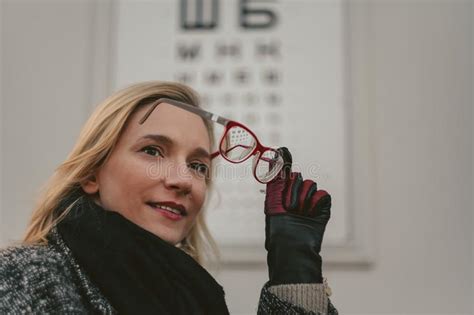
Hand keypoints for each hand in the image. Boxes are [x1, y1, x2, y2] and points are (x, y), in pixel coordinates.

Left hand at [264, 147, 331, 284]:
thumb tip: (279, 152)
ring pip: (310, 185)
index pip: (286, 171)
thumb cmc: (278, 225)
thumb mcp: (273, 197)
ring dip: (303, 200)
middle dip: (292, 191)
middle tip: (288, 208)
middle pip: (298, 177)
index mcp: (282, 191)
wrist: (292, 244)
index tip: (283, 150)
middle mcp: (297, 193)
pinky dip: (316, 204)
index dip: (285, 161)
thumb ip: (277, 175)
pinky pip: (323, 195)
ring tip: (299, 214)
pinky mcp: (323, 207)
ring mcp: (311, 200)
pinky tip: (310, 214)